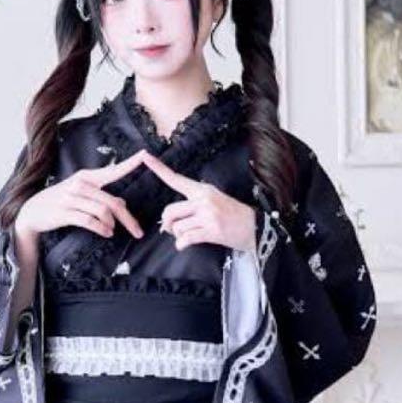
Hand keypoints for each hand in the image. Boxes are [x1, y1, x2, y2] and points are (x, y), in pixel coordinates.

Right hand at [14, 148, 147, 239]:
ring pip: (103, 212)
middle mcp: (80, 185)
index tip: (146, 155)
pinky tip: (106, 233)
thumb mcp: (80, 194)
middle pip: (113, 202)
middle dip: (129, 219)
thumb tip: (122, 204)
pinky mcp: (65, 212)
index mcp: (86, 177)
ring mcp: (72, 198)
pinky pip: (89, 221)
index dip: (130, 163)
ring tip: (113, 231)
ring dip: (113, 224)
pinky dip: (101, 229)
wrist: (32, 212)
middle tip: (139, 232)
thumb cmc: (61, 202)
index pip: (113, 171)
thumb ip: (101, 197)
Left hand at [139, 150, 256, 252]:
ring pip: (177, 227)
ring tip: (187, 237)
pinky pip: (186, 238)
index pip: (176, 179)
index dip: (158, 168)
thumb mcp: (215, 201)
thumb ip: (193, 206)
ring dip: (178, 236)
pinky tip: (186, 245)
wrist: (257, 227)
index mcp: (203, 190)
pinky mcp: (212, 230)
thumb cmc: (233, 216)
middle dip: (167, 223)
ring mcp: (208, 215)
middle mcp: (204, 200)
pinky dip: (182, 244)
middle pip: (170, 210)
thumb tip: (169, 221)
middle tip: (173, 230)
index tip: (144, 157)